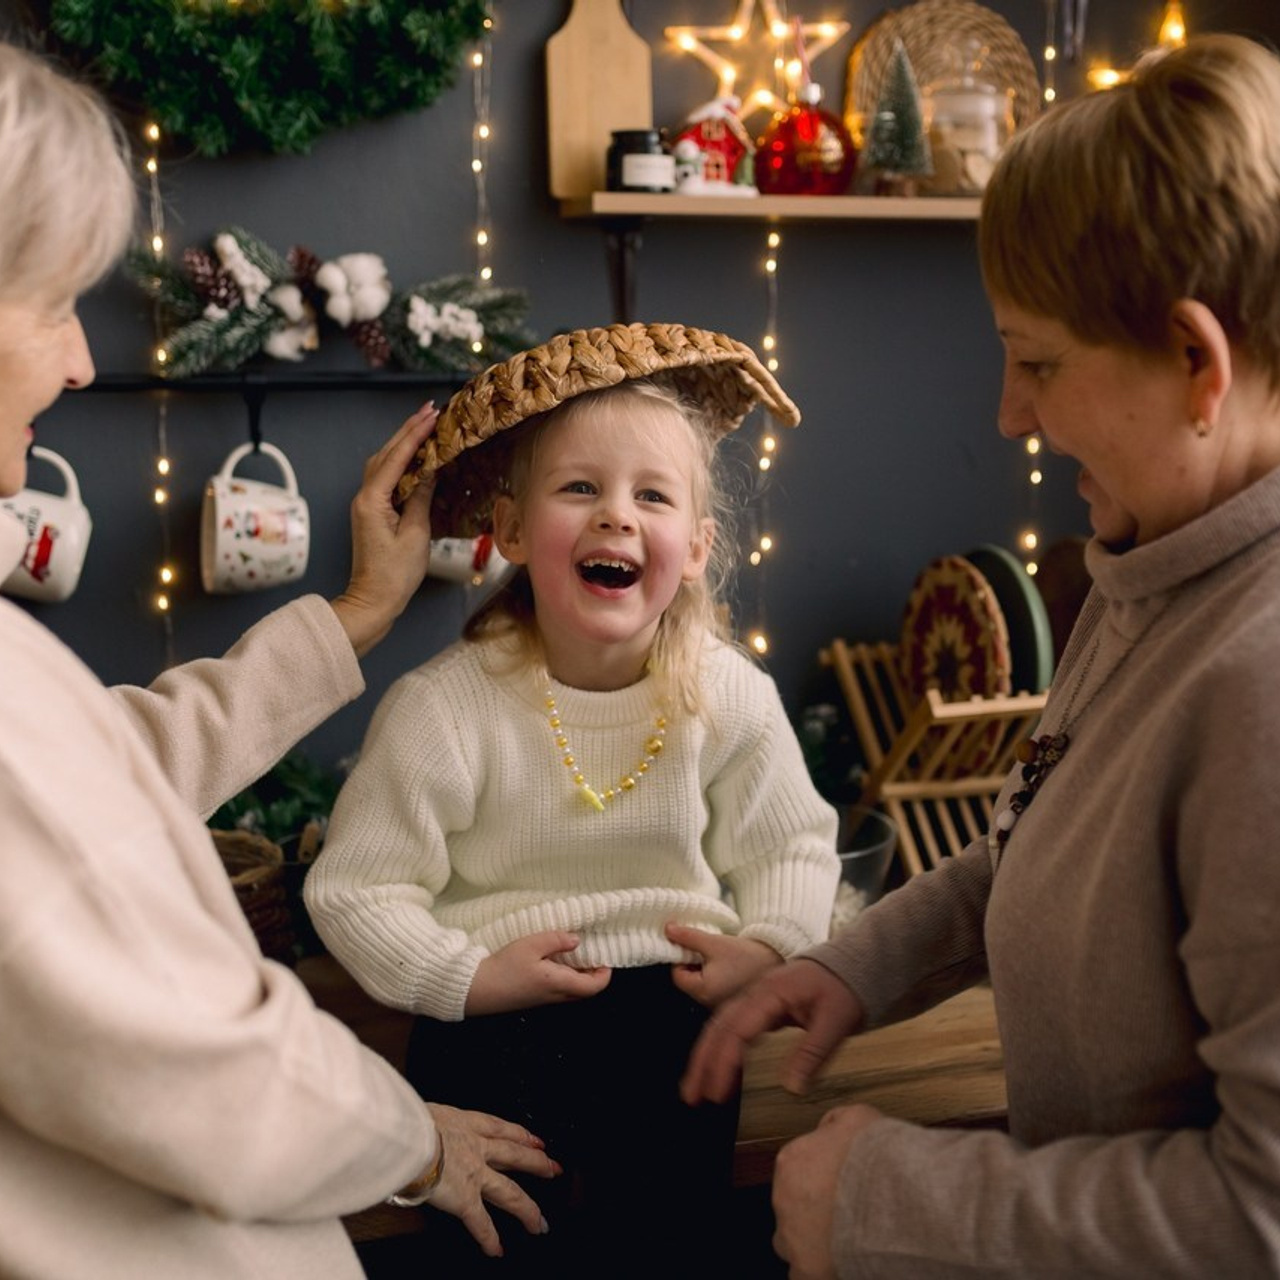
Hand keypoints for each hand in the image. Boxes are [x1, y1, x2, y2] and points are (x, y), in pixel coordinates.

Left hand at [330, 401, 438, 656]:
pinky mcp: (372, 512)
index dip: (415, 434)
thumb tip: (429, 470)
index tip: (432, 414)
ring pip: (384, 463)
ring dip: (403, 443)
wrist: (373, 601)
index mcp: (373, 500)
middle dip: (408, 430)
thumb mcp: (415, 534)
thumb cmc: (394, 575)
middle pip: (386, 454)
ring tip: (424, 425)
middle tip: (429, 409)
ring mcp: (366, 504)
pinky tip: (416, 457)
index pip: (396, 458)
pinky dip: (401, 462)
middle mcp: (365, 497)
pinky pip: (386, 478)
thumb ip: (421, 497)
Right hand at [421, 1102, 561, 1257]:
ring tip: (538, 1222)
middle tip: (553, 1169)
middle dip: (536, 1163)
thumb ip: (426, 1126)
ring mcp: (474, 1174)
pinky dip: (489, 1239)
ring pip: (508, 1192)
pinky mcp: (464, 1199)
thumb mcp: (421, 1114)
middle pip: (515, 1155)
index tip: (533, 1139)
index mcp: (462, 1122)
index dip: (519, 1134)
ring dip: (526, 1208)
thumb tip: (415, 1129)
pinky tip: (497, 1250)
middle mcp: (474, 1146)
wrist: (407, 1136)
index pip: (499, 1127)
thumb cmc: (405, 1121)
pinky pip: (480, 1223)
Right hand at [464, 931, 611, 1015]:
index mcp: (559, 984)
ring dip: (578, 975)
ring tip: (575, 953)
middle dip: (594, 974)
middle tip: (593, 953)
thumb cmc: (504, 967)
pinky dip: (564, 977)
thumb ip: (556, 940)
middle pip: (584, 992)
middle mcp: (554, 996)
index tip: (606, 957)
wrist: (475, 990)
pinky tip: (553, 960)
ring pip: (571, 992)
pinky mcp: (532, 999)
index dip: (605, 974)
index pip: (594, 988)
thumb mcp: (531, 945)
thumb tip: (577, 941)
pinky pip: (557, 991)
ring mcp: (543, 1000)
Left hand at [665, 921, 780, 1007]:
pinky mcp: (734, 1003)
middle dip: (694, 963)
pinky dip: (719, 977)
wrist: (783, 964)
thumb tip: (668, 929)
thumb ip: (688, 937)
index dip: (681, 957)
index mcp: (702, 991)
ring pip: (703, 985)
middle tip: (709, 949)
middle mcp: (710, 1004)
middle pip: (689, 981)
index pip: (677, 975)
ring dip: (707, 970)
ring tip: (723, 957)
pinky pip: (717, 990)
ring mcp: (722, 1006)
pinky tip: (732, 967)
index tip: (693, 946)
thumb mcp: (715, 943)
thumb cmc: (749, 956)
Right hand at [680, 958, 863, 1104]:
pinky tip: (719, 1068)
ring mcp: (757, 998)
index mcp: (771, 993)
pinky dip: (722, 1048)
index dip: (724, 1061)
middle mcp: (757, 993)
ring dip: (706, 1056)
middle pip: (720, 1026)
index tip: (716, 1092)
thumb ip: (813, 1054)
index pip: (738, 1028)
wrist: (853, 963)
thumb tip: (791, 1089)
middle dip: (702, 1061)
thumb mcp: (837, 1021)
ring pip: (722, 1026)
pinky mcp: (763, 1006)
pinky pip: (735, 1027)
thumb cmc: (845, 988)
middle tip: (691, 1096)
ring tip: (695, 1088)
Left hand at [772, 1105, 881, 1279]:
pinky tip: (842, 1264)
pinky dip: (817, 1271)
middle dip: (814, 1210)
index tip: (843, 1184)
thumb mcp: (855, 1117)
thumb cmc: (876, 1154)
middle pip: (792, 1206)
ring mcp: (792, 1237)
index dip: (821, 1178)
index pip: (796, 1171)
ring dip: (811, 1241)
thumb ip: (834, 1124)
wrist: (895, 1194)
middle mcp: (783, 1199)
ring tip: (847, 1241)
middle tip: (848, 1214)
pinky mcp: (808, 1270)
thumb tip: (828, 1131)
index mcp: (791, 1161)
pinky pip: (802, 1275)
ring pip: (792, 1241)